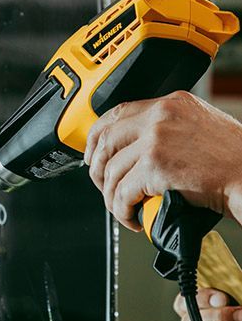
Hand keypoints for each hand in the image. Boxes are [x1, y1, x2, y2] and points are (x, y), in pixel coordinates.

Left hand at [83, 91, 241, 230]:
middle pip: (106, 140)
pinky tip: (131, 217)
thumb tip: (138, 148)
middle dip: (98, 169)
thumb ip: (169, 129)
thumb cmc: (236, 160)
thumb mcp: (200, 127)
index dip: (98, 136)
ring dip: (111, 196)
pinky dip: (121, 209)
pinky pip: (123, 191)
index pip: (118, 112)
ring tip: (122, 208)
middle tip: (102, 186)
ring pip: (112, 170)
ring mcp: (156, 140)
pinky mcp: (156, 166)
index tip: (93, 154)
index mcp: (171, 103)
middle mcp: (160, 116)